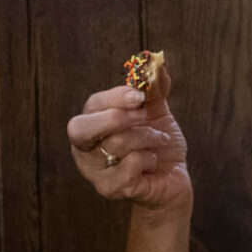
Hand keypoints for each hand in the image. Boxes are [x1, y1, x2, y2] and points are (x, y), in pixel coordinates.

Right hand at [66, 57, 189, 213]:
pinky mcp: (109, 189)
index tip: (139, 95)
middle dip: (116, 118)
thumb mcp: (156, 112)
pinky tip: (152, 164)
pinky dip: (148, 160)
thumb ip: (153, 88)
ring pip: (115, 144)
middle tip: (144, 115)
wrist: (172, 178)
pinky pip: (129, 167)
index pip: (92, 105)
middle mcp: (85, 148)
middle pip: (80, 129)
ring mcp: (94, 171)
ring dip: (147, 137)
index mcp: (92, 123)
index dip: (114, 97)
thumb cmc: (157, 144)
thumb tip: (156, 61)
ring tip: (158, 140)